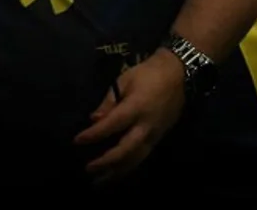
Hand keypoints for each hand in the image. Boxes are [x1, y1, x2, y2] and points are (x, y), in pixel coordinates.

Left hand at [73, 48, 185, 184]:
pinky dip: (129, 166)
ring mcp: (155, 134)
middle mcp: (146, 126)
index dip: (94, 135)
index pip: (112, 125)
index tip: (77, 141)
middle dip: (106, 162)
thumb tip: (94, 119)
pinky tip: (117, 173)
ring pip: (136, 159)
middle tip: (88, 169)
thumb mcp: (124, 80)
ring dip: (117, 171)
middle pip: (126, 150)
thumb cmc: (147, 74)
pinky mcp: (159, 138)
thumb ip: (109, 101)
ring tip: (100, 182)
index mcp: (136, 108)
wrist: (179, 75)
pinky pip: (142, 156)